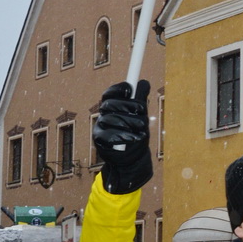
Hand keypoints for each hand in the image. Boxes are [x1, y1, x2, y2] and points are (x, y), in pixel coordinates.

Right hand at [92, 80, 152, 194]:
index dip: (117, 89)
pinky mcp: (99, 140)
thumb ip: (140, 99)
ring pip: (110, 119)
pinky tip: (134, 138)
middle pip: (109, 104)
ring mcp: (99, 127)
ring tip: (142, 128)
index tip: (129, 89)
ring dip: (129, 123)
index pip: (109, 94)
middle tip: (142, 110)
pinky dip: (123, 136)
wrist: (132, 159)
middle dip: (127, 105)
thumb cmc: (135, 134)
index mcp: (111, 106)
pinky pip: (108, 135)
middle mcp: (103, 115)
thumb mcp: (141, 116)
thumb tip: (143, 83)